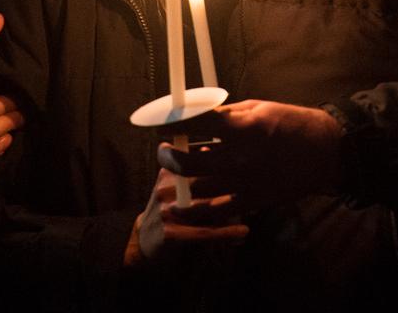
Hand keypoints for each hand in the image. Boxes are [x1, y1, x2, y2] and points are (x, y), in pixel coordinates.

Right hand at [126, 168, 247, 265]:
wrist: (141, 242)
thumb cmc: (171, 210)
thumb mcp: (181, 186)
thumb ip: (201, 170)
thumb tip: (228, 154)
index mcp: (172, 170)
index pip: (202, 159)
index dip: (226, 162)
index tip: (249, 164)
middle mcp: (168, 187)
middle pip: (208, 183)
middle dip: (233, 187)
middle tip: (256, 190)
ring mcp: (168, 210)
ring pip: (209, 208)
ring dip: (234, 212)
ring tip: (253, 211)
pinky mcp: (170, 233)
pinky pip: (204, 232)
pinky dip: (226, 232)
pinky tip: (243, 231)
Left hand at [157, 100, 341, 210]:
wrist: (324, 152)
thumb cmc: (291, 122)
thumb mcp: (258, 107)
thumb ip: (227, 114)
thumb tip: (199, 117)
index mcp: (241, 127)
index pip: (195, 123)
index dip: (172, 120)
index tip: (160, 120)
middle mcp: (238, 157)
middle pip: (187, 163)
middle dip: (168, 156)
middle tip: (164, 150)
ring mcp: (244, 183)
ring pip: (197, 190)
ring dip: (182, 181)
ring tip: (178, 173)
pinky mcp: (251, 202)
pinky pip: (216, 212)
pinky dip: (200, 208)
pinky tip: (190, 202)